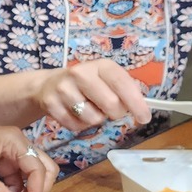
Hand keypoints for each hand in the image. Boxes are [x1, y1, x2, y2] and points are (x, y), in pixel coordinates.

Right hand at [33, 59, 149, 131]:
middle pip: (111, 104)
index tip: (144, 118)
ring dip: (96, 120)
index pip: (122, 84)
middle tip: (111, 112)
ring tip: (89, 110)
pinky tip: (75, 114)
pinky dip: (80, 125)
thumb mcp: (105, 79)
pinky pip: (76, 126)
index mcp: (100, 65)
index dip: (136, 103)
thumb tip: (142, 109)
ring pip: (93, 118)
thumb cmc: (85, 84)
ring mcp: (64, 89)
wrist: (47, 85)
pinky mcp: (51, 104)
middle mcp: (80, 73)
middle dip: (115, 113)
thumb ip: (123, 90)